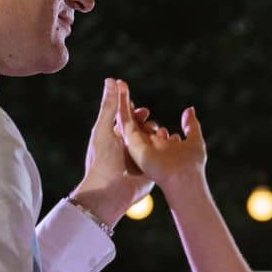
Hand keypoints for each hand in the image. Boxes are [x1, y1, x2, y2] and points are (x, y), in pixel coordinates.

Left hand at [71, 78, 154, 227]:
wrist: (110, 192)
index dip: (134, 112)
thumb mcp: (104, 129)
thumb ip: (110, 106)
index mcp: (113, 137)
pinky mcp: (149, 170)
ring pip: (152, 141)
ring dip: (157, 135)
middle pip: (142, 128)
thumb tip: (112, 80)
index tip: (142, 109)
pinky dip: (164, 148)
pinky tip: (169, 144)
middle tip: (150, 124)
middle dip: (148, 124)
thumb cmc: (102, 160)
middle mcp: (126, 147)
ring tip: (159, 135)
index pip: (126, 119)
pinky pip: (160, 155)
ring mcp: (138, 159)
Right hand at [115, 83, 206, 193]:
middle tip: (125, 90)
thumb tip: (189, 109)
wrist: (184, 178)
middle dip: (131, 109)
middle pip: (137, 125)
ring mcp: (139, 145)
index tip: (144, 109)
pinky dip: (122, 105)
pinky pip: (125, 121)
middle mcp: (148, 147)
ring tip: (118, 84)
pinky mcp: (133, 143)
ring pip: (128, 120)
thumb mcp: (195, 140)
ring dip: (123, 102)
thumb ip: (191, 126)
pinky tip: (120, 90)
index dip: (146, 119)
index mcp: (161, 147)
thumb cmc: (192, 165)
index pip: (150, 130)